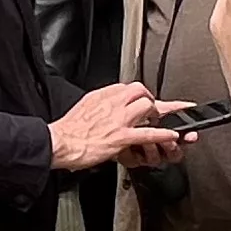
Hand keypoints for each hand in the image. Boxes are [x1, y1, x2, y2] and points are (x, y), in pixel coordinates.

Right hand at [49, 79, 179, 171]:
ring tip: (159, 121)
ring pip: (147, 106)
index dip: (137, 94)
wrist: (59, 143)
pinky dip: (163, 134)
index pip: (126, 87)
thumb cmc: (67, 130)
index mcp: (102, 96)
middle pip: (140, 90)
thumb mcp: (83, 107)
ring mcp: (119, 120)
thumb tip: (104, 104)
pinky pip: (149, 133)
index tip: (141, 98)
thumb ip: (97, 104)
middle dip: (150, 98)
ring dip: (157, 113)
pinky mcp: (122, 137)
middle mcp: (112, 104)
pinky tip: (171, 135)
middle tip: (153, 107)